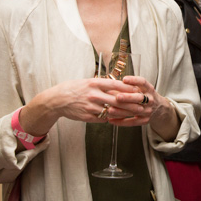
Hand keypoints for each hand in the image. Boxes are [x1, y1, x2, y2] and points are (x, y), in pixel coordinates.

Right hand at [19, 78, 134, 135]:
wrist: (57, 100)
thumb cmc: (74, 88)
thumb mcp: (88, 82)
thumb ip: (103, 84)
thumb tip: (119, 86)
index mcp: (95, 83)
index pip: (116, 85)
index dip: (129, 88)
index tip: (139, 90)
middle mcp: (94, 94)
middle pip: (118, 100)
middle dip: (132, 104)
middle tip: (143, 106)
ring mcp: (91, 106)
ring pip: (113, 111)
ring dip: (126, 113)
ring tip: (136, 114)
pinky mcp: (88, 116)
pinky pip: (104, 118)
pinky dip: (112, 118)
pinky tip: (120, 119)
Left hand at [112, 75, 179, 140]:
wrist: (160, 108)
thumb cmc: (146, 96)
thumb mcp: (143, 89)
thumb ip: (130, 86)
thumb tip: (111, 85)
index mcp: (149, 89)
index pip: (143, 82)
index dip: (134, 80)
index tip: (124, 79)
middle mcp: (150, 100)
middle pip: (139, 98)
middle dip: (128, 97)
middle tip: (117, 97)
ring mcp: (148, 111)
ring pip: (134, 110)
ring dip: (121, 111)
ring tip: (110, 110)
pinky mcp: (145, 120)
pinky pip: (132, 122)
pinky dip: (121, 122)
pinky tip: (111, 120)